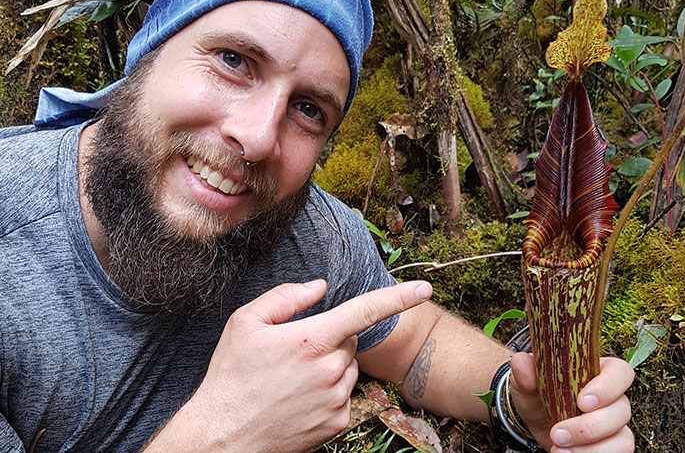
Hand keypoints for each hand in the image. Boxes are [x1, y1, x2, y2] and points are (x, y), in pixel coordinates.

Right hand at [145, 279, 431, 452]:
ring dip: (331, 365)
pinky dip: (330, 390)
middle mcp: (331, 369)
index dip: (398, 297)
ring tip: (293, 378)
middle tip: (295, 352)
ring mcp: (337, 398)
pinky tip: (300, 397)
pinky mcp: (338, 422)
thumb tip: (319, 286)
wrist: (223, 436)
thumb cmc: (232, 376)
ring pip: (349, 367)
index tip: (424, 289)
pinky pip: (345, 394)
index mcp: (312, 339)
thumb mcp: (245, 323)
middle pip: (350, 339)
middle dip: (331, 338)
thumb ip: (286, 297)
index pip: (365, 310)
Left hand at [509, 353, 634, 452]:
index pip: (620, 372)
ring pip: (622, 438)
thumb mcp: (526, 381)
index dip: (607, 387)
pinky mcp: (612, 445)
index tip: (582, 402)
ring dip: (591, 449)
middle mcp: (612, 397)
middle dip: (588, 427)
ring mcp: (614, 424)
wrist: (534, 420)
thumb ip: (525, 372)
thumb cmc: (537, 393)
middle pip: (621, 410)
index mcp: (598, 371)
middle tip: (557, 433)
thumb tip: (520, 361)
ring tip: (559, 450)